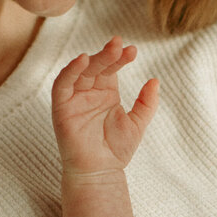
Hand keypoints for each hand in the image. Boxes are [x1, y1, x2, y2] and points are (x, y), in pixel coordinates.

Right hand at [52, 37, 158, 174]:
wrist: (101, 172)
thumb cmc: (116, 150)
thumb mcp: (137, 123)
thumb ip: (147, 103)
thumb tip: (155, 80)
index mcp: (105, 93)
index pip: (110, 68)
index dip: (120, 58)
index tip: (132, 51)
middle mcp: (88, 92)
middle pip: (95, 66)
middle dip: (108, 54)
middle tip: (120, 45)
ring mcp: (74, 99)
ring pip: (80, 71)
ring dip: (94, 58)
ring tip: (111, 49)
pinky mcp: (61, 108)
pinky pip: (62, 84)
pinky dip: (71, 71)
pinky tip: (83, 60)